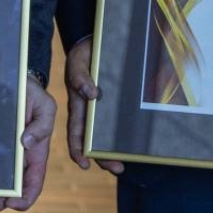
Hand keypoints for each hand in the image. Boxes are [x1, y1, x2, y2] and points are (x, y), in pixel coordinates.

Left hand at [0, 76, 54, 212]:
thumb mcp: (44, 106)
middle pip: (10, 190)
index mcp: (35, 154)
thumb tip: (28, 142)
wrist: (9, 80)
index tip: (14, 204)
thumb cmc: (31, 94)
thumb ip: (42, 125)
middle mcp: (17, 160)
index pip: (33, 183)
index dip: (26, 198)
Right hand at [62, 38, 123, 173]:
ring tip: (127, 161)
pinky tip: (137, 142)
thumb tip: (91, 95)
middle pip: (94, 141)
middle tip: (118, 168)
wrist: (94, 44)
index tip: (85, 164)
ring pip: (108, 135)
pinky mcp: (116, 105)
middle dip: (103, 157)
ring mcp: (103, 110)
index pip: (75, 133)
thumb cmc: (82, 56)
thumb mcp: (77, 64)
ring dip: (116, 150)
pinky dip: (127, 133)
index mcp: (78, 107)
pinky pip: (121, 121)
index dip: (78, 150)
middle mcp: (90, 113)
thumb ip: (80, 78)